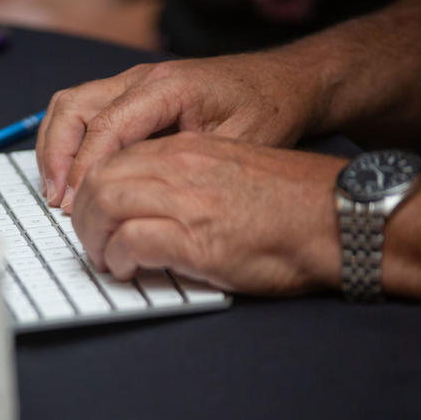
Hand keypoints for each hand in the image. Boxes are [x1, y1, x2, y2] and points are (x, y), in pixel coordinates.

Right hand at [36, 54, 322, 207]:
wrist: (282, 83)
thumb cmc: (266, 111)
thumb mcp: (235, 146)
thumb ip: (185, 169)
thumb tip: (137, 202)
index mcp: (167, 87)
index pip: (106, 127)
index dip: (85, 170)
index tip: (76, 205)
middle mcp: (142, 78)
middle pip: (74, 108)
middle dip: (58, 157)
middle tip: (59, 201)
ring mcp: (132, 83)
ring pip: (70, 105)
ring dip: (56, 147)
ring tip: (56, 190)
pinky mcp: (131, 94)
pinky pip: (83, 110)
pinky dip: (67, 141)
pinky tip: (70, 174)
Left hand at [71, 131, 343, 294]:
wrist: (338, 218)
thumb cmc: (289, 205)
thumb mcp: (227, 174)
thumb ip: (184, 180)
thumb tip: (144, 208)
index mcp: (187, 150)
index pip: (113, 159)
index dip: (91, 191)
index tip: (93, 215)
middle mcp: (181, 167)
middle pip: (99, 181)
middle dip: (82, 217)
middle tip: (92, 243)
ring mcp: (186, 201)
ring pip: (104, 205)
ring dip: (94, 239)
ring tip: (106, 259)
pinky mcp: (195, 239)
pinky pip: (130, 241)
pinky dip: (118, 258)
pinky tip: (128, 269)